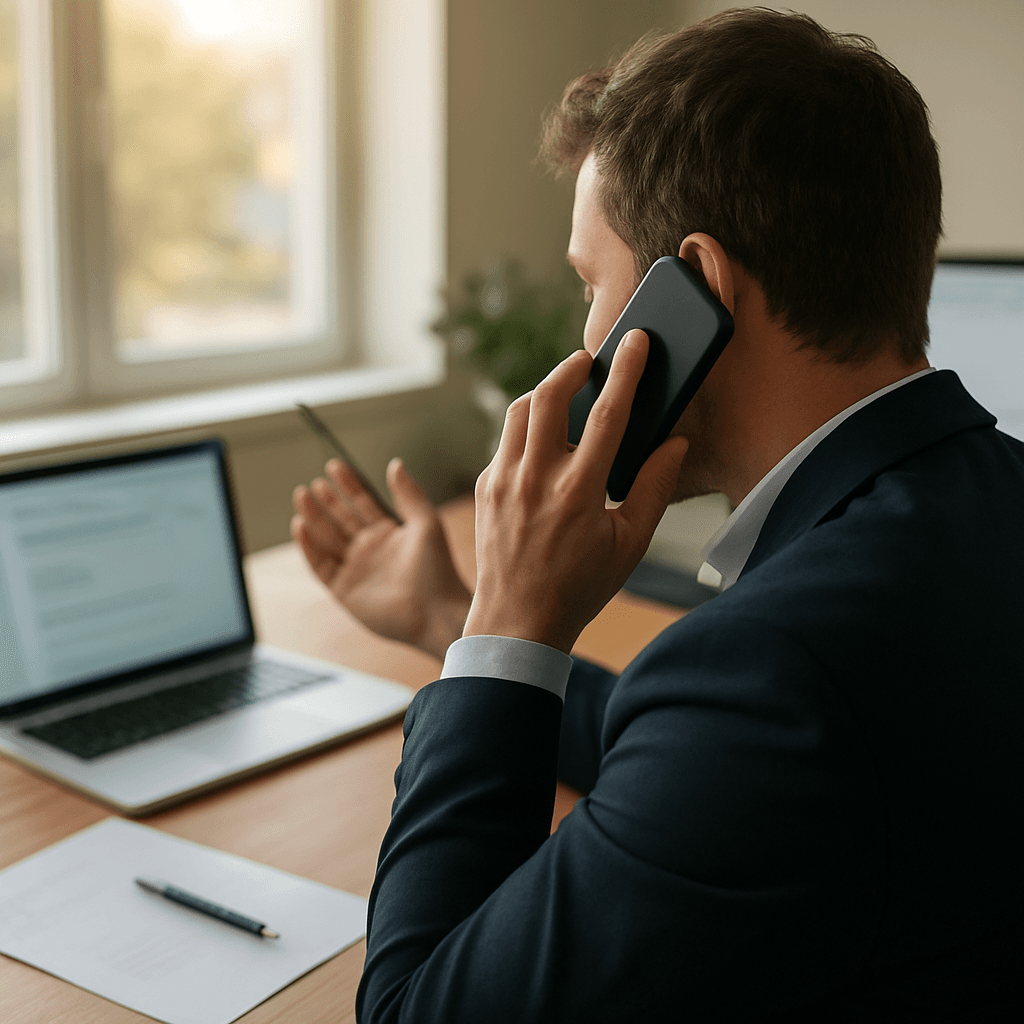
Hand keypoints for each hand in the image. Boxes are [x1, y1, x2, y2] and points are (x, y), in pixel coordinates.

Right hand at [291, 458, 472, 661]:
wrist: (435, 612)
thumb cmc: (438, 569)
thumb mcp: (427, 523)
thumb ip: (409, 494)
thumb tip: (395, 464)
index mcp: (390, 533)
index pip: (363, 502)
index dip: (349, 484)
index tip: (334, 466)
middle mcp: (370, 549)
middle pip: (341, 519)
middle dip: (327, 501)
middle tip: (314, 483)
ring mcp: (356, 569)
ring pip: (327, 538)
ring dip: (314, 518)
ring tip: (302, 496)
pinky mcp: (344, 590)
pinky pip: (321, 565)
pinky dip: (309, 547)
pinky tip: (301, 526)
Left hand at [464, 330, 689, 653]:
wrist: (516, 623)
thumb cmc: (580, 587)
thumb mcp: (630, 545)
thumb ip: (654, 489)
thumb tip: (675, 443)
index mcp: (580, 493)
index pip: (607, 415)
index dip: (626, 371)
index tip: (637, 341)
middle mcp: (537, 479)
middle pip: (548, 396)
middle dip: (571, 367)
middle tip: (589, 360)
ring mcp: (504, 482)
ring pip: (519, 412)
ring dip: (543, 392)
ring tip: (565, 392)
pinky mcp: (485, 488)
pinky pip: (505, 442)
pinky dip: (526, 430)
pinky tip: (543, 442)